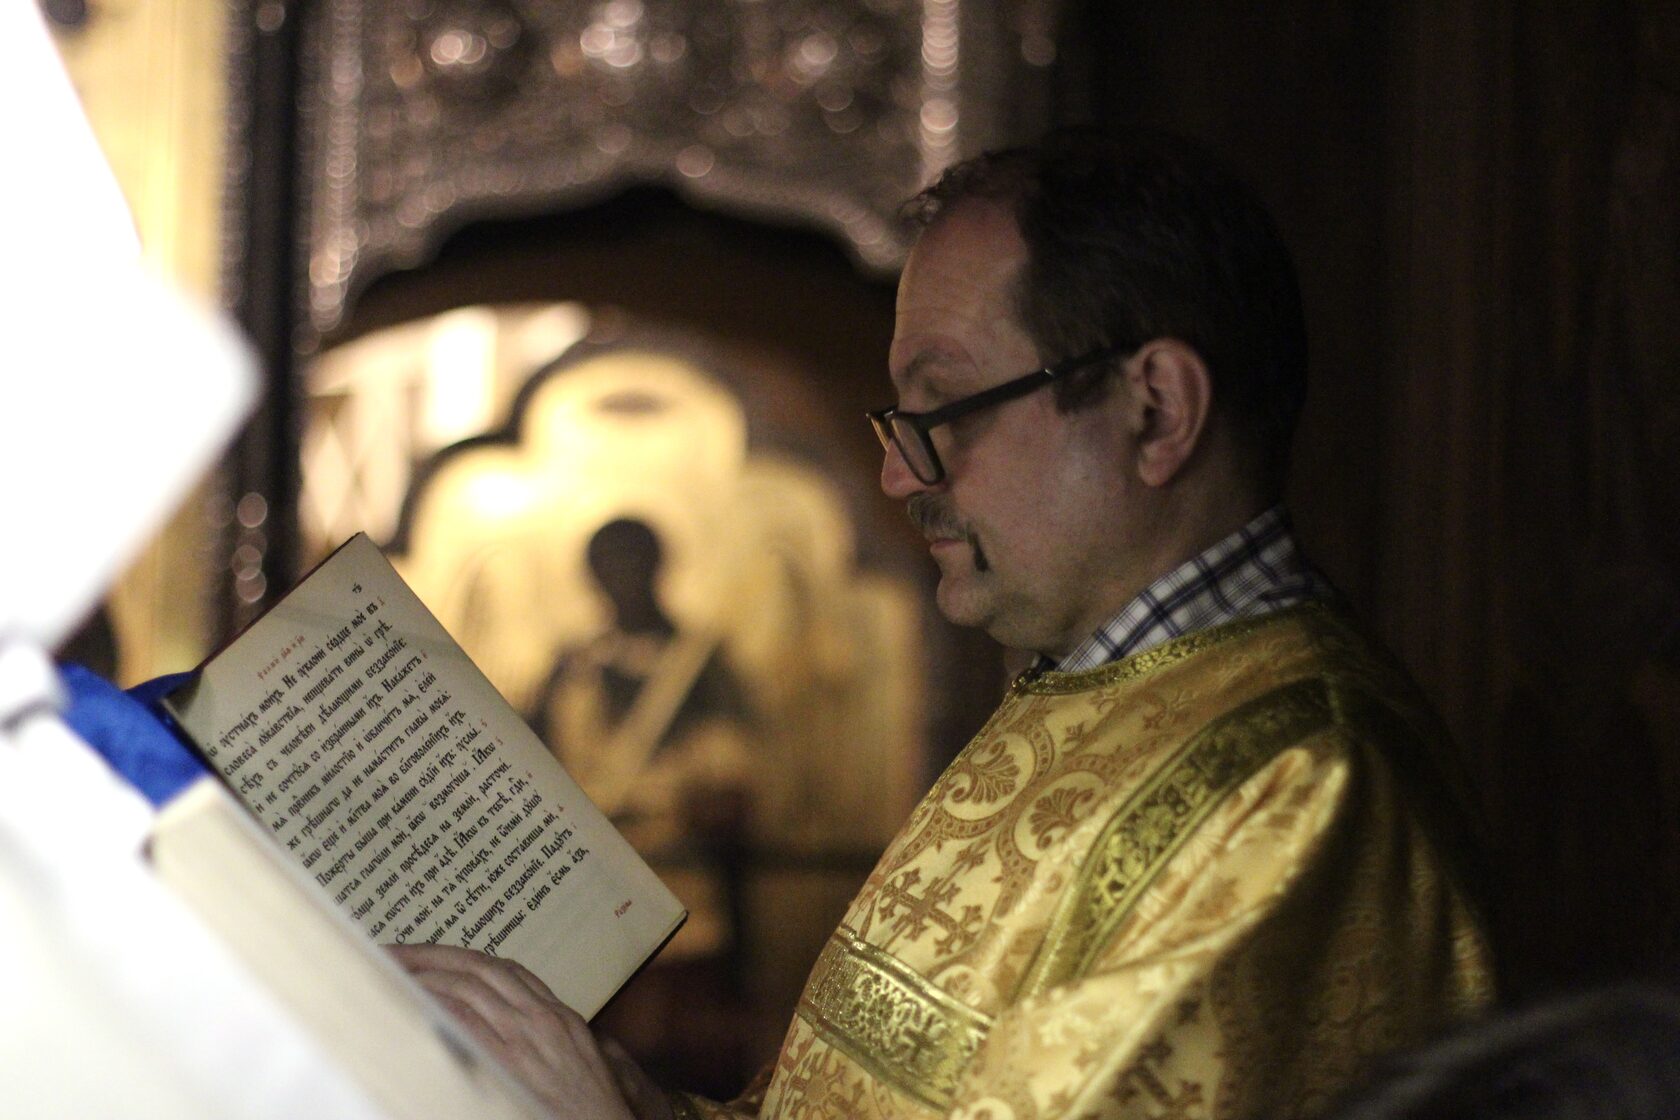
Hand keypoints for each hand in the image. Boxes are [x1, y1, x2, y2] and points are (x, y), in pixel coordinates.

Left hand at [388, 944, 668, 1119]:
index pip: (504, 967)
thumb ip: (543, 1031)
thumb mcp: (576, 1055)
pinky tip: (412, 1002)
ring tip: (391, 972)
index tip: (431, 954)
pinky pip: (468, 1021)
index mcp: (555, 1013)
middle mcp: (539, 1016)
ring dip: (425, 974)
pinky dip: (438, 1005)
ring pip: (469, 985)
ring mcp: (524, 1037)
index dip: (462, 956)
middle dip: (432, 954)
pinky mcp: (509, 1061)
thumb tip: (503, 1022)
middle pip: (480, 966)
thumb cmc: (591, 1102)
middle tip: (393, 951)